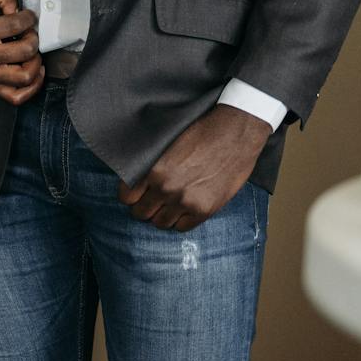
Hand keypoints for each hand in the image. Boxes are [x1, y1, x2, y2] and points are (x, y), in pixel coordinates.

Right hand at [0, 0, 42, 103]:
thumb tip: (22, 12)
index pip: (14, 26)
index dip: (28, 17)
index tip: (26, 15)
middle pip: (24, 51)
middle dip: (33, 37)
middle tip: (28, 31)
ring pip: (24, 77)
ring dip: (35, 61)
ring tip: (30, 50)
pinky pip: (16, 97)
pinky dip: (32, 87)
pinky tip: (33, 70)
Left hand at [118, 106, 270, 230]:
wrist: (234, 134)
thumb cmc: (200, 134)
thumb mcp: (166, 145)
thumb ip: (151, 165)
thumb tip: (138, 180)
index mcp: (153, 171)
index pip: (126, 197)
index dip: (131, 197)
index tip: (137, 195)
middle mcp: (165, 188)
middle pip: (141, 213)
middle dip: (145, 208)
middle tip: (152, 202)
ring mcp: (185, 201)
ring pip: (160, 223)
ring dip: (162, 216)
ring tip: (168, 207)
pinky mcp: (205, 210)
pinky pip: (182, 227)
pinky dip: (180, 220)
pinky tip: (183, 210)